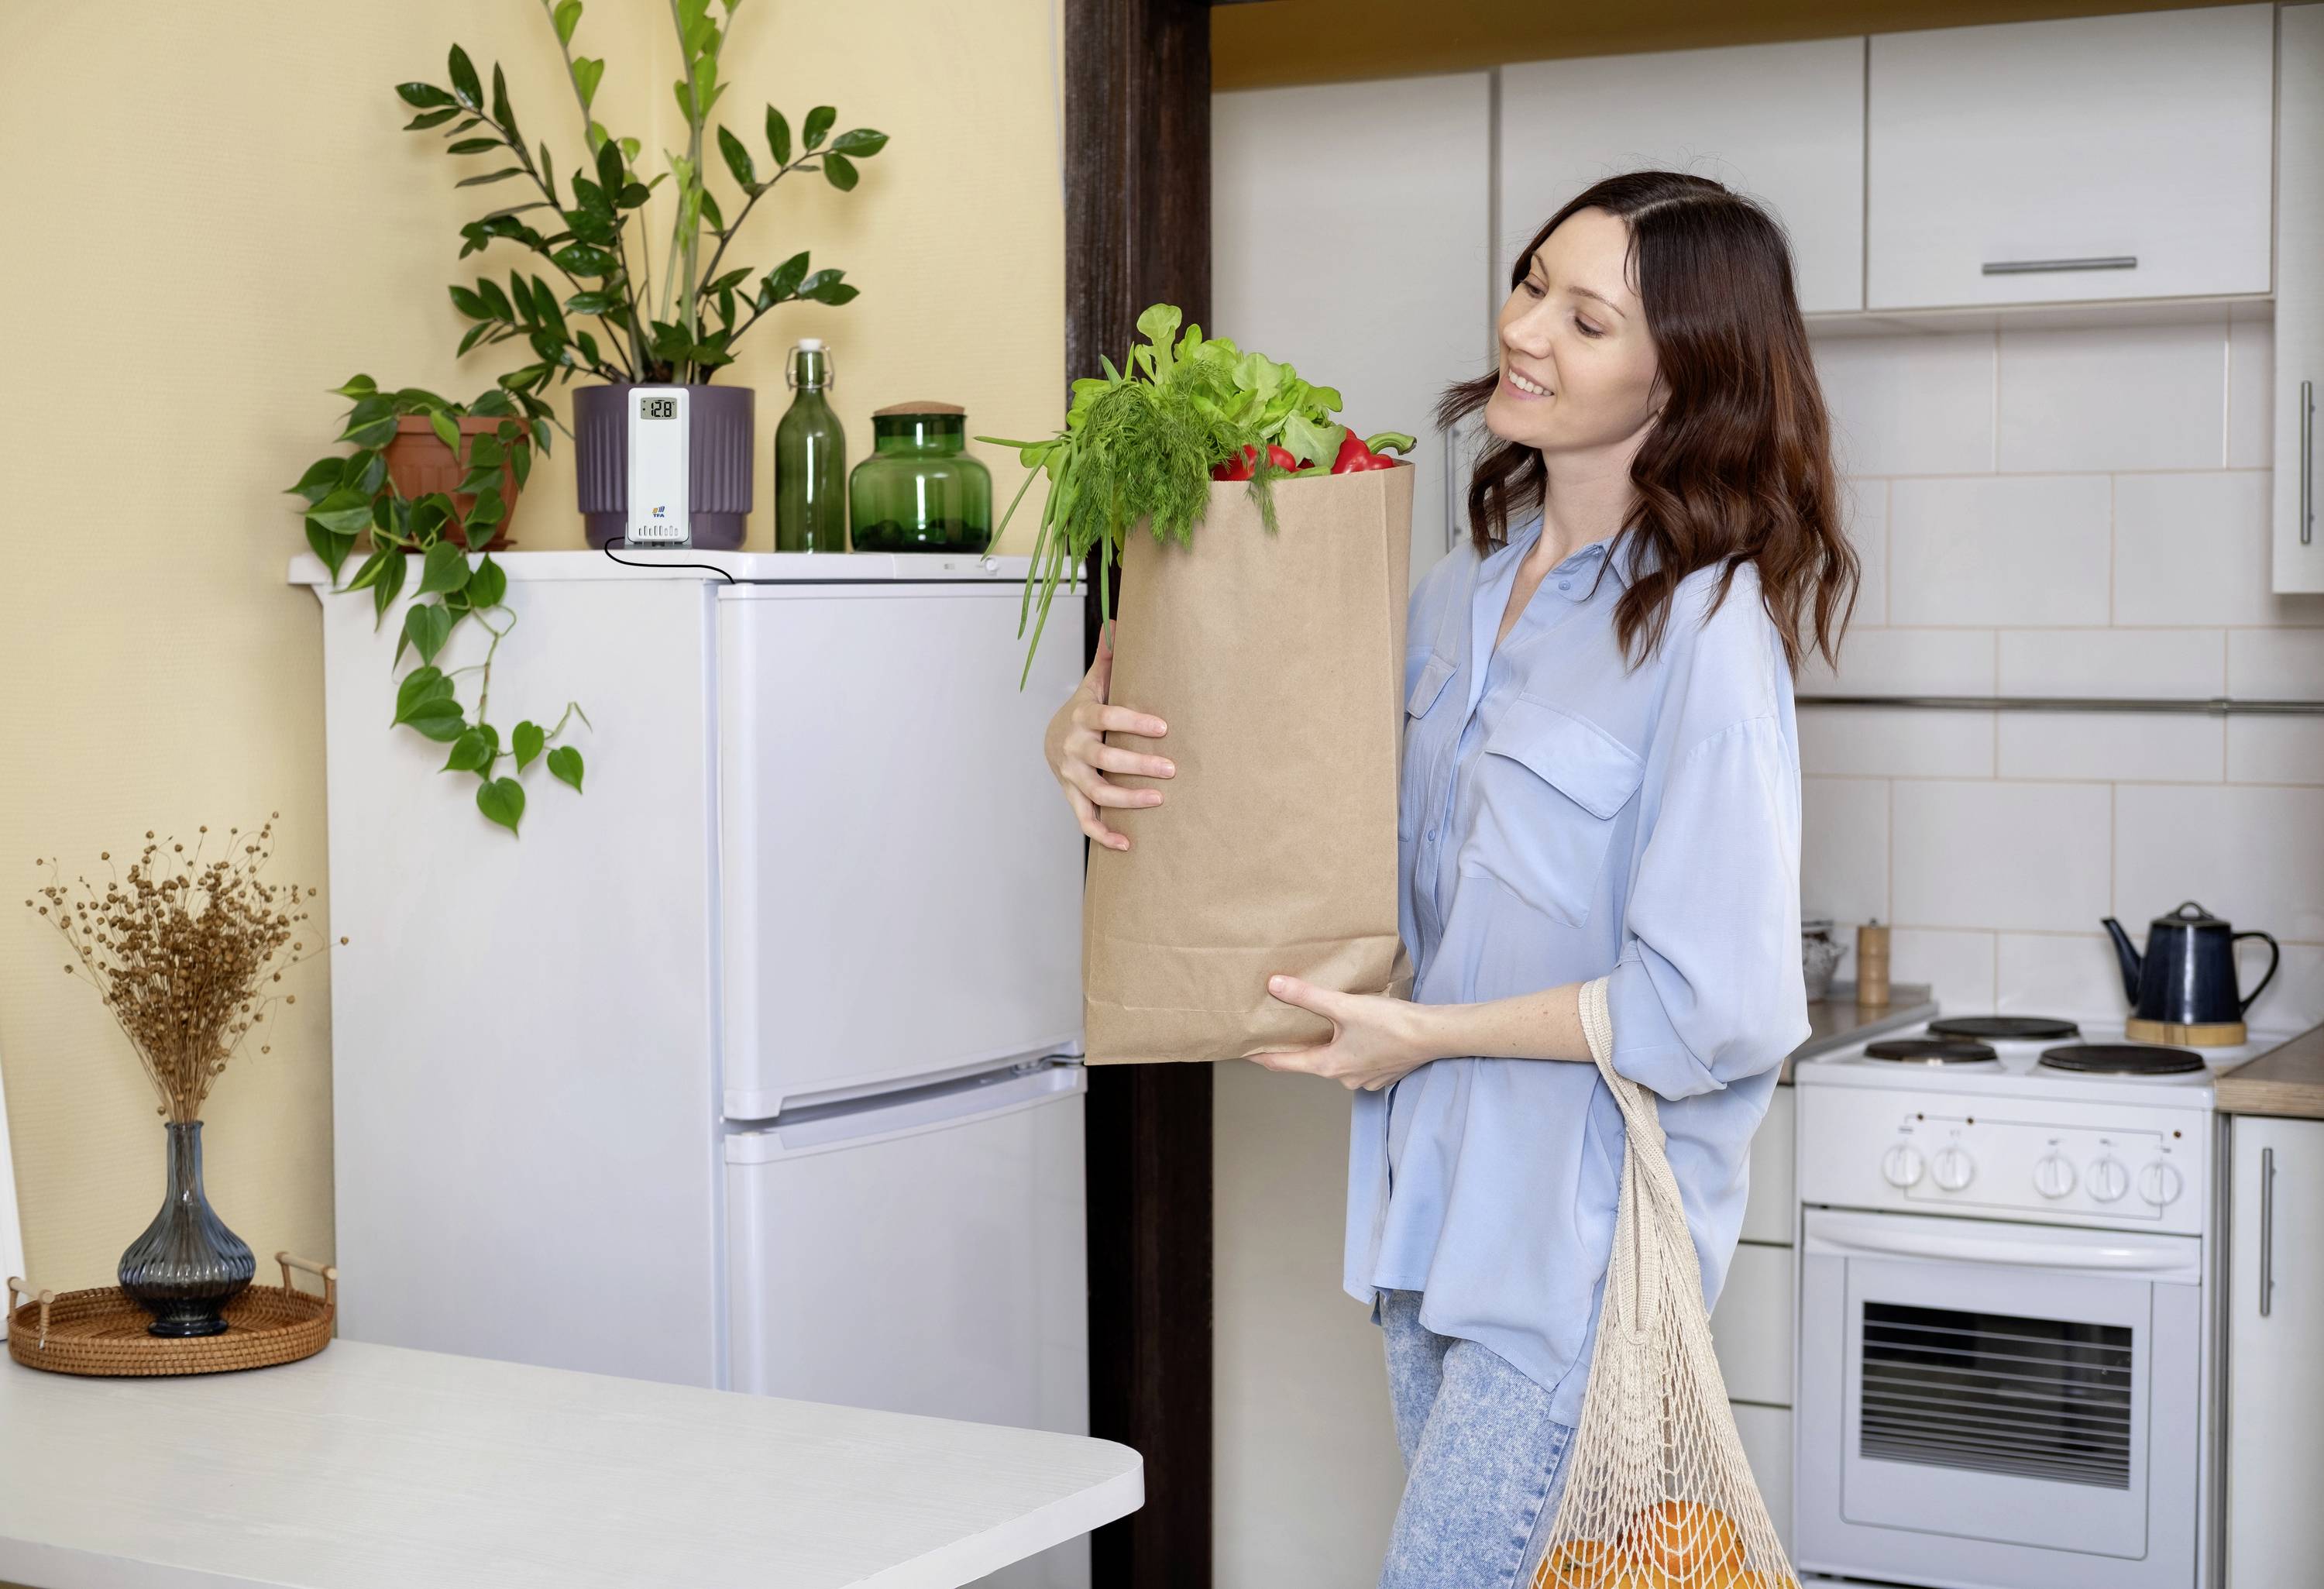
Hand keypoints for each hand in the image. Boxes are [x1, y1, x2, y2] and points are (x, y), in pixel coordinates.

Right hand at [1043, 624, 1174, 851]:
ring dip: (1127, 798)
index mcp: (1081, 715)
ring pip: (1096, 791)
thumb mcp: (1094, 683)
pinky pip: (1085, 820)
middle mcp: (1072, 746)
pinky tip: (1128, 844)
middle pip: (1103, 758)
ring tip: (1159, 800)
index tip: (1162, 727)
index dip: (1133, 722)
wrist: (1051, 740)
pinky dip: (1104, 833)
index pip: (1106, 717)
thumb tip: (1117, 623)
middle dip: (1137, 764)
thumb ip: (1108, 659)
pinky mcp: (1072, 797)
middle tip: (1172, 769)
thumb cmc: (1084, 710)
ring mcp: (1071, 775)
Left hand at [1253, 975, 1438, 1090]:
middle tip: (1284, 1026)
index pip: (1284, 1063)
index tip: (1246, 1051)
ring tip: (1322, 1022)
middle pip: (1310, 1061)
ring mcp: (1365, 1078)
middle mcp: (1344, 1078)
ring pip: (1336, 1060)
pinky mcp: (1382, 1071)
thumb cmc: (1391, 1024)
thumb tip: (1275, 985)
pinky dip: (1350, 1046)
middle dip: (1298, 1044)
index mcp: (1329, 1065)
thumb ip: (1308, 996)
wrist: (1434, 1035)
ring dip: (1328, 1044)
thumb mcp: (1344, 1006)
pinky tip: (1356, 1030)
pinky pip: (1357, 1059)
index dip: (1263, 1056)